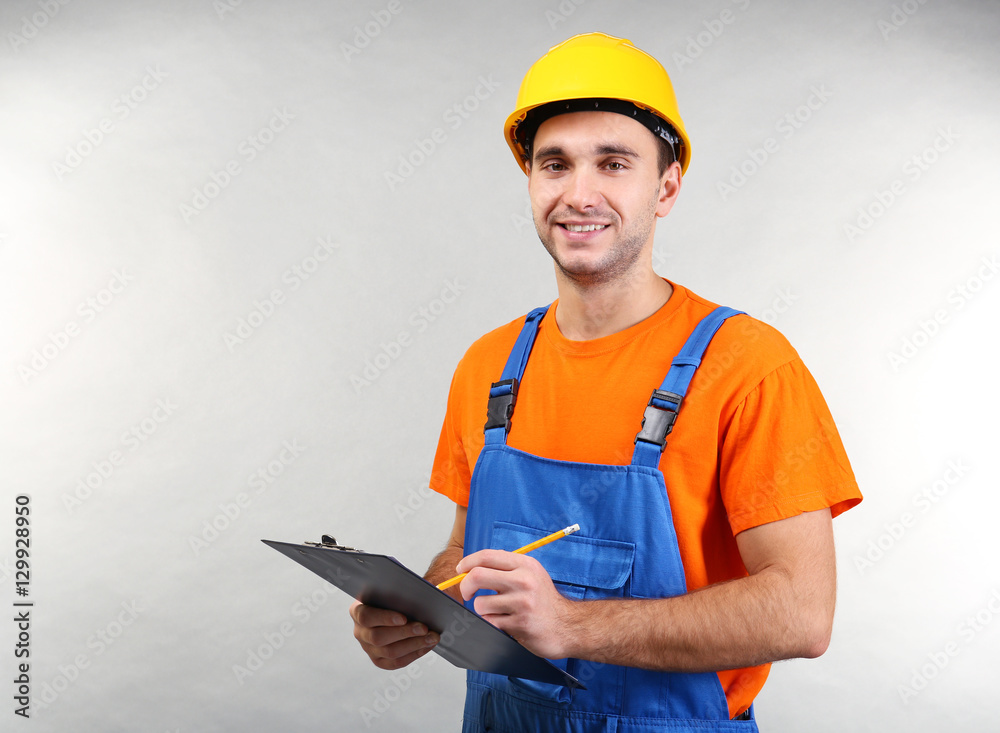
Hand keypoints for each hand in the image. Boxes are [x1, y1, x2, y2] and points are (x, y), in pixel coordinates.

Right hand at [349, 600, 438, 669]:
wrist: (395, 610)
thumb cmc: (394, 598)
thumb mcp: (392, 592)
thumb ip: (400, 593)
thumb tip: (421, 596)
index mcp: (357, 611)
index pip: (366, 617)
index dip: (385, 618)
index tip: (404, 618)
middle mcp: (360, 632)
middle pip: (378, 637)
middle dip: (405, 633)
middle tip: (425, 628)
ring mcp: (368, 648)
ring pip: (389, 652)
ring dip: (414, 644)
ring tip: (432, 637)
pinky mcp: (379, 660)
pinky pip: (396, 662)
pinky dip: (414, 654)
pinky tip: (427, 646)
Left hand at [456, 549, 573, 658]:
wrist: (568, 626)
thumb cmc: (544, 601)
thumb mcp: (531, 574)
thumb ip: (506, 568)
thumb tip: (472, 567)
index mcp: (525, 564)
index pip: (487, 556)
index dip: (468, 562)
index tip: (461, 570)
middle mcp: (524, 580)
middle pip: (478, 576)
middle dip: (465, 585)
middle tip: (467, 593)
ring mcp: (522, 602)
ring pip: (481, 603)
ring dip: (483, 610)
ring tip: (497, 612)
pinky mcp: (520, 623)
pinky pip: (490, 622)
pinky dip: (492, 624)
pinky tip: (506, 623)